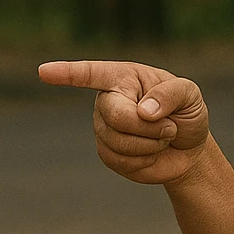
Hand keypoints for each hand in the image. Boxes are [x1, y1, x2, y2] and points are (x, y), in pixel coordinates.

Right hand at [38, 60, 210, 184]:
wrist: (188, 148)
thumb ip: (170, 95)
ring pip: (119, 143)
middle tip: (170, 128)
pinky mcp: (107, 153)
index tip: (43, 72)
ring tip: (162, 138)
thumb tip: (143, 111)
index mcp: (123, 78)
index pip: (90, 74)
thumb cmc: (187, 112)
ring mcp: (103, 128)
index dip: (66, 73)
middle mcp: (107, 101)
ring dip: (151, 145)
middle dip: (148, 128)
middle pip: (116, 117)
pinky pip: (121, 161)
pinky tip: (152, 153)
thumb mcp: (190, 95)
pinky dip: (146, 160)